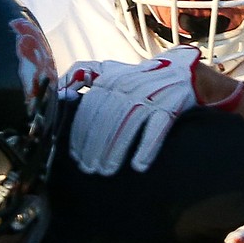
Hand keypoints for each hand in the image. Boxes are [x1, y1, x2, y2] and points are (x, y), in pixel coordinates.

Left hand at [67, 47, 237, 174]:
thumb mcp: (113, 71)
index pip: (89, 108)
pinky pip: (157, 128)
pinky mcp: (172, 104)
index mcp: (111, 78)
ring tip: (107, 171)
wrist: (184, 71)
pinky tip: (138, 165)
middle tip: (89, 169)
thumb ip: (87, 77)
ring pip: (127, 124)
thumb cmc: (141, 77)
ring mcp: (151, 94)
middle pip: (106, 119)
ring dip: (115, 150)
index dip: (80, 134)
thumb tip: (60, 91)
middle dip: (94, 146)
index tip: (75, 156)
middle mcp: (129, 84)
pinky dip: (146, 146)